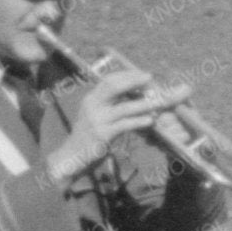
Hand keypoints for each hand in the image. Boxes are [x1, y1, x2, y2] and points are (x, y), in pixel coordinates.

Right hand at [44, 61, 178, 184]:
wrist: (71, 156)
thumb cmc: (88, 137)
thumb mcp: (95, 116)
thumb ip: (109, 106)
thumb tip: (133, 99)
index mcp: (91, 98)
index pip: (109, 80)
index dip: (127, 75)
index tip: (143, 74)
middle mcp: (92, 105)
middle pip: (113, 86)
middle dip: (134, 80)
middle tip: (151, 78)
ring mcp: (97, 120)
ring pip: (124, 107)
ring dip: (144, 104)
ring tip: (160, 102)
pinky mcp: (103, 134)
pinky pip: (124, 125)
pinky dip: (139, 121)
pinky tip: (150, 120)